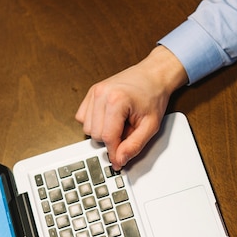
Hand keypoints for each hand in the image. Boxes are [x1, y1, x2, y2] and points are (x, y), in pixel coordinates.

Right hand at [75, 46, 187, 169]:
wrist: (153, 75)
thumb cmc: (154, 96)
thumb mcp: (150, 125)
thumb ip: (134, 145)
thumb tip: (119, 160)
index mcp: (117, 100)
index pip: (107, 137)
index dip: (114, 153)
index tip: (120, 160)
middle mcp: (102, 94)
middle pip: (96, 135)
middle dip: (111, 140)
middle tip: (127, 131)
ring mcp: (94, 92)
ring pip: (88, 128)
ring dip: (103, 132)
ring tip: (120, 123)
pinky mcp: (91, 93)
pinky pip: (83, 118)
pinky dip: (95, 123)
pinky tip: (109, 118)